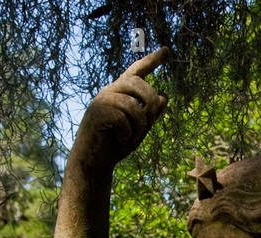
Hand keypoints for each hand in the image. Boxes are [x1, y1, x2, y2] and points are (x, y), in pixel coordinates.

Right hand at [71, 47, 168, 172]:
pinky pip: (123, 118)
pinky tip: (121, 141)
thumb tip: (164, 96)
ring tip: (132, 139)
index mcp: (120, 92)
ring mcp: (101, 100)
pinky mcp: (97, 112)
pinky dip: (128, 134)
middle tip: (150, 123)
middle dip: (150, 103)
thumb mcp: (138, 128)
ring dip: (139, 125)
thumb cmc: (114, 146)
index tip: (166, 51)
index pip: (137, 71)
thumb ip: (149, 113)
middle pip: (138, 83)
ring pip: (133, 104)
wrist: (93, 163)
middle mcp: (109, 91)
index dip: (152, 60)